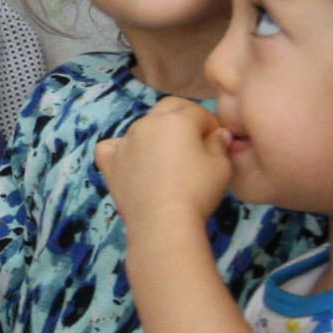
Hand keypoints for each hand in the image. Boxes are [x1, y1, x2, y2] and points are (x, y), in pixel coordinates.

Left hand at [93, 96, 236, 228]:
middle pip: (168, 110)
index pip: (198, 111)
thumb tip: (218, 134)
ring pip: (142, 126)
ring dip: (155, 134)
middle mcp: (147, 123)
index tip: (216, 142)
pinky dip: (120, 150)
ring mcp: (125, 141)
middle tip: (194, 144)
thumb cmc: (198, 191)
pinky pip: (111, 147)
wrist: (163, 222)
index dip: (210, 125)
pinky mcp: (110, 162)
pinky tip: (130, 161)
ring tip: (166, 158)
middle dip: (184, 119)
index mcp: (177, 119)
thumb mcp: (222, 166)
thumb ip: (220, 144)